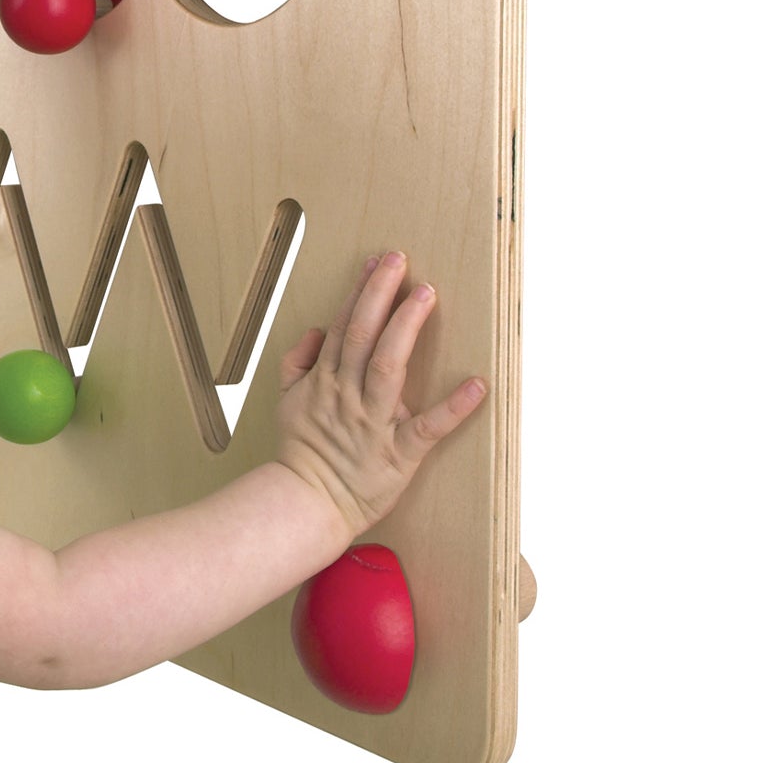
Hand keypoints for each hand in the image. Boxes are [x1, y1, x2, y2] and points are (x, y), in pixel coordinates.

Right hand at [275, 252, 488, 542]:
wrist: (307, 502)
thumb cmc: (301, 452)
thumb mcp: (285, 399)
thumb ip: (296, 361)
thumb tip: (316, 329)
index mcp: (326, 381)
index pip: (343, 326)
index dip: (360, 292)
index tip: (376, 263)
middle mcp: (348, 394)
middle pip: (363, 335)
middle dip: (380, 294)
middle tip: (398, 260)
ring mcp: (374, 422)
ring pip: (388, 367)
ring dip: (406, 327)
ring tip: (425, 295)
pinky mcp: (399, 453)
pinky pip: (428, 428)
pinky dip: (454, 408)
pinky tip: (477, 385)